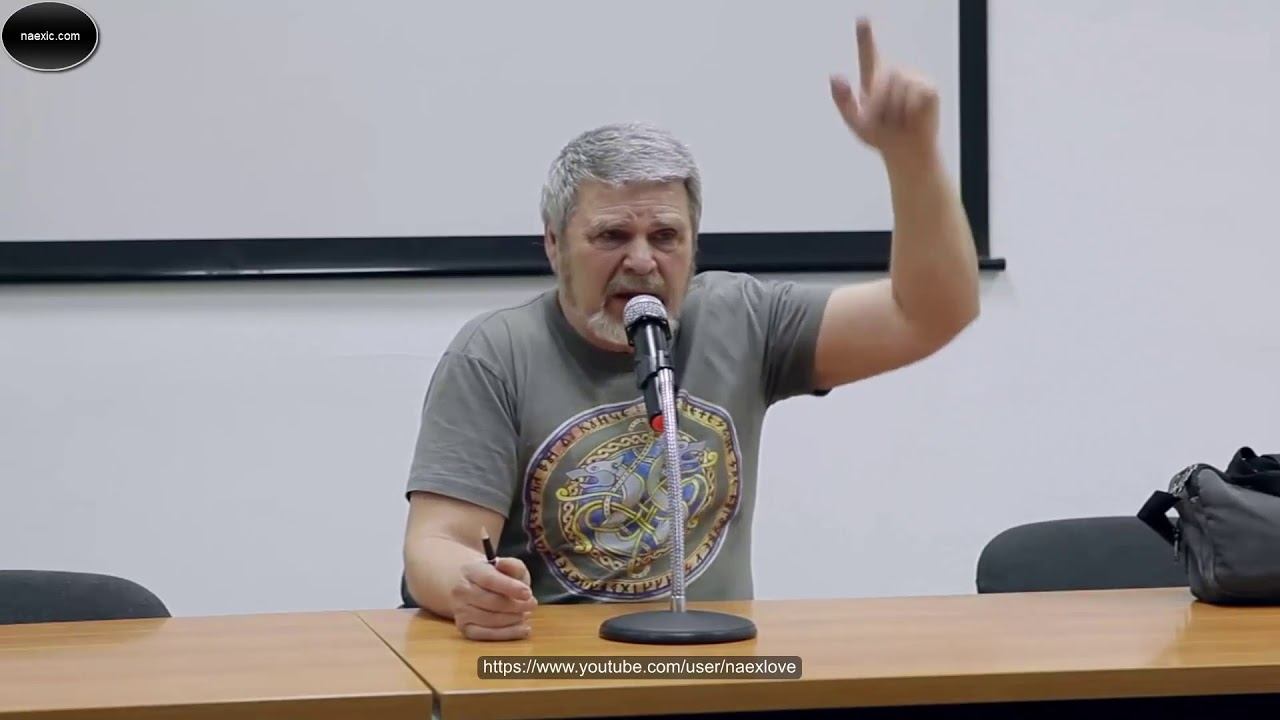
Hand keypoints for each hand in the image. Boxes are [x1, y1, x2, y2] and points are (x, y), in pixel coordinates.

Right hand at [450, 557, 536, 640]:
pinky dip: (507, 633)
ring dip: (513, 619)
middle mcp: (461, 591)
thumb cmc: (494, 576)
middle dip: (516, 605)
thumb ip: (511, 565)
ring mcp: (460, 611)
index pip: (489, 579)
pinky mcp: (464, 628)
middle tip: (532, 604)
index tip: (528, 593)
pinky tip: (522, 629)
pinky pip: (486, 634)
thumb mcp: (506, 566)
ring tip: (526, 614)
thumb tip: (504, 563)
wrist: (470, 587)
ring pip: (490, 619)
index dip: (510, 587)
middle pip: (492, 602)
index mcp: (470, 570)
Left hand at [829, 18, 939, 163]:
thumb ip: (842, 99)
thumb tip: (834, 75)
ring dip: (894, 112)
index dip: (865, 36)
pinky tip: (914, 119)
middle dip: (879, 106)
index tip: (862, 18)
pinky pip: (915, 96)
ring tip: (900, 121)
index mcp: (874, 81)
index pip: (868, 53)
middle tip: (885, 122)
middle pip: (882, 80)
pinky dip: (910, 113)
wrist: (907, 154)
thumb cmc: (882, 138)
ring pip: (898, 88)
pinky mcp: (929, 88)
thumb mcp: (856, 122)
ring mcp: (913, 80)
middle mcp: (894, 76)